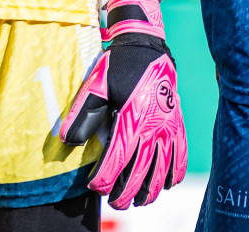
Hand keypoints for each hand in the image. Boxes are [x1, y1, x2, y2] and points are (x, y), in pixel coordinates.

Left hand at [61, 0, 187, 207]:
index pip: (117, 159)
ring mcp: (167, 125)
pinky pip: (180, 152)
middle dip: (127, 192)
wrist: (146, 45)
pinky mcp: (176, 121)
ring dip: (151, 189)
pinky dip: (175, 171)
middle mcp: (152, 125)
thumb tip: (67, 142)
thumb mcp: (95, 86)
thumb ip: (82, 114)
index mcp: (131, 118)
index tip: (95, 188)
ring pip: (162, 167)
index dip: (105, 179)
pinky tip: (167, 184)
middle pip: (141, 170)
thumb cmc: (117, 66)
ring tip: (140, 201)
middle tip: (116, 202)